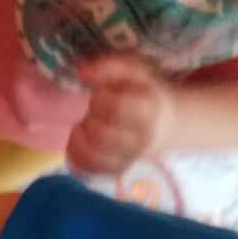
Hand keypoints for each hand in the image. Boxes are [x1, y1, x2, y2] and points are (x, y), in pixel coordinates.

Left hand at [67, 57, 176, 175]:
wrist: (163, 124)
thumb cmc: (142, 94)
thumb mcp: (134, 71)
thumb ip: (109, 67)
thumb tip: (82, 73)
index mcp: (148, 111)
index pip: (117, 109)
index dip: (100, 99)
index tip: (99, 94)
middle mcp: (140, 140)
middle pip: (102, 135)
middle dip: (90, 119)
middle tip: (93, 111)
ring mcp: (128, 159)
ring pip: (94, 156)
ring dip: (81, 137)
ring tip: (86, 125)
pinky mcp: (114, 171)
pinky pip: (87, 169)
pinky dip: (74, 153)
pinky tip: (79, 138)